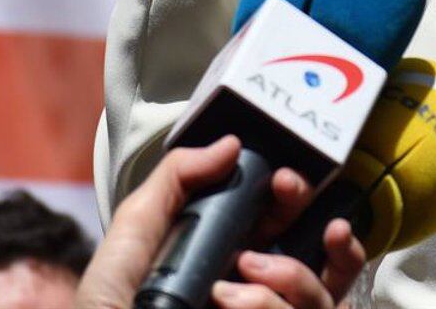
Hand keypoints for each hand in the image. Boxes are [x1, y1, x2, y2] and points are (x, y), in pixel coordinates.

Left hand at [76, 136, 364, 308]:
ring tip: (234, 287)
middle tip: (289, 228)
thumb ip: (178, 177)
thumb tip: (233, 143)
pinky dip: (273, 306)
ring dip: (291, 277)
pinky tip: (235, 304)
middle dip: (325, 228)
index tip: (283, 179)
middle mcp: (258, 290)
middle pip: (324, 257)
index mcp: (233, 256)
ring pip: (321, 295)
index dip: (296, 195)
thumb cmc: (110, 299)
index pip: (288, 222)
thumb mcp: (136, 230)